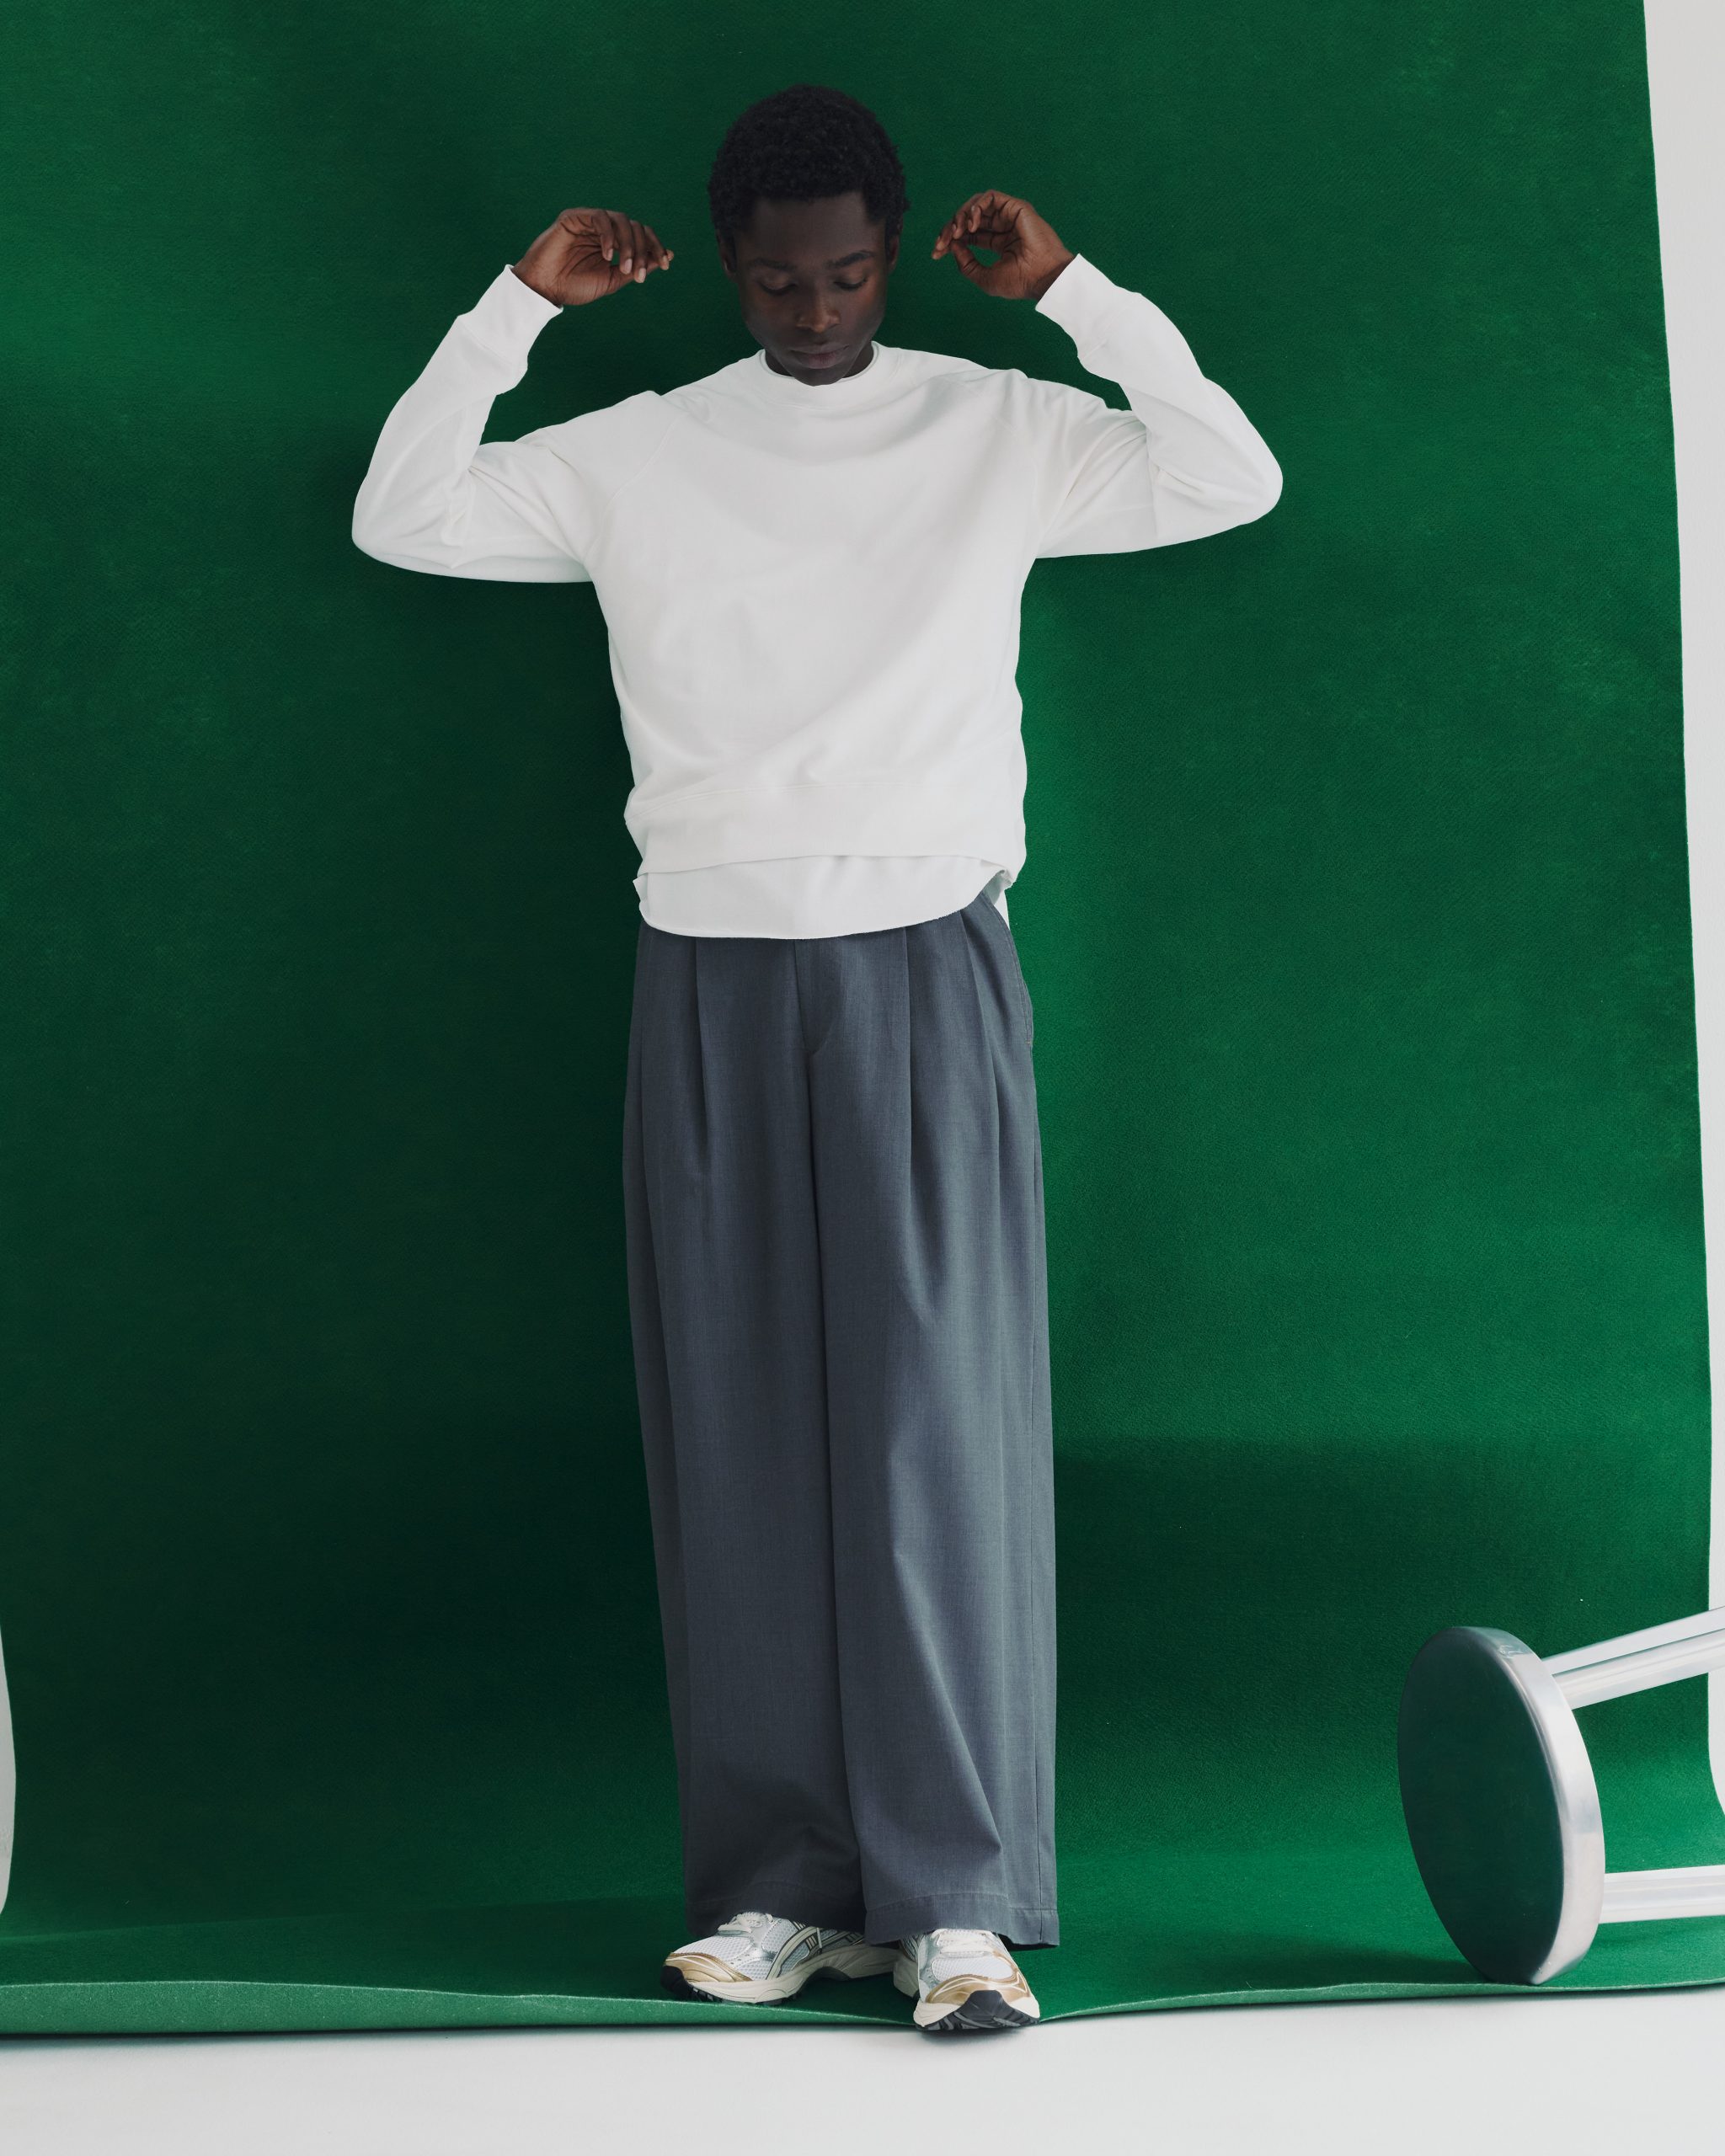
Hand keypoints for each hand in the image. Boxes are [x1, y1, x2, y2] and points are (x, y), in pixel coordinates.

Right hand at [512, 207, 673, 307]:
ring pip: (621, 220)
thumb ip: (636, 268)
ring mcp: (589, 221)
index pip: (641, 235)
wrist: (545, 289)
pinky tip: (607, 255)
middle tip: (638, 274)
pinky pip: (600, 217)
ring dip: (629, 244)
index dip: (656, 247)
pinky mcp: (574, 217)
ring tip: (624, 267)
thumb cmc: (574, 287)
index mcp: (613, 243)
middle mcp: (603, 229)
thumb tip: (666, 257)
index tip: (666, 264)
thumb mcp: (612, 280)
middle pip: (635, 226)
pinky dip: (609, 236)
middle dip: (643, 250)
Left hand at [931, 192, 1074, 301]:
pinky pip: (989, 197)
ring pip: (976, 205)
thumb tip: (951, 246)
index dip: (950, 240)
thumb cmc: (1019, 282)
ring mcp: (1009, 216)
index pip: (969, 234)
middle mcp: (1003, 227)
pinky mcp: (1015, 207)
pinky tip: (971, 224)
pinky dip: (976, 207)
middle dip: (950, 228)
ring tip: (956, 232)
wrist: (1043, 277)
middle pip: (969, 219)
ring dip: (961, 216)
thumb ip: (966, 263)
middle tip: (941, 243)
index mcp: (998, 243)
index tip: (936, 253)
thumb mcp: (983, 277)